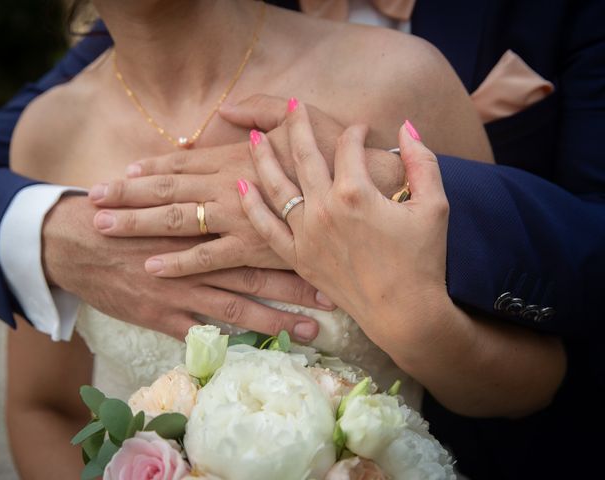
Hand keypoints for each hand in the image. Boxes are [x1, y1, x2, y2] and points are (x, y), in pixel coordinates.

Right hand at [42, 195, 325, 340]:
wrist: (74, 240)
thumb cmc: (121, 211)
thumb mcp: (160, 189)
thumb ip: (200, 184)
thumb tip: (240, 175)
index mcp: (200, 222)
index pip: (254, 232)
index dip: (294, 241)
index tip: (327, 247)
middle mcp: (197, 257)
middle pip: (256, 272)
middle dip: (297, 285)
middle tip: (335, 296)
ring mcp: (180, 288)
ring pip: (237, 305)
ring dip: (277, 319)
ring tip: (314, 330)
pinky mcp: (161, 314)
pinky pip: (200, 331)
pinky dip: (228, 340)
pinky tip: (258, 350)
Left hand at [88, 95, 404, 276]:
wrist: (365, 186)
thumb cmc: (333, 149)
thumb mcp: (297, 117)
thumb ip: (259, 110)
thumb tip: (229, 111)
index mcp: (236, 156)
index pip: (182, 163)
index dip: (149, 169)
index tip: (119, 176)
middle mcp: (228, 186)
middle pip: (168, 190)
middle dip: (128, 196)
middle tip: (93, 201)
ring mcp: (237, 217)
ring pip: (177, 221)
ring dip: (139, 225)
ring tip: (105, 228)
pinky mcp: (254, 246)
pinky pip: (209, 256)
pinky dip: (180, 261)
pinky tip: (152, 266)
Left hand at [237, 101, 449, 354]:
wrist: (404, 313)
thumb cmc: (423, 260)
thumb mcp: (435, 206)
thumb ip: (422, 161)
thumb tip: (406, 126)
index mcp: (356, 192)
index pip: (348, 146)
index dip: (354, 132)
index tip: (358, 128)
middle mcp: (324, 208)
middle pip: (304, 156)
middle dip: (299, 126)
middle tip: (294, 106)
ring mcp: (306, 234)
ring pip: (277, 186)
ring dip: (264, 158)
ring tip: (254, 137)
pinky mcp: (297, 257)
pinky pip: (266, 227)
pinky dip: (253, 205)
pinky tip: (242, 185)